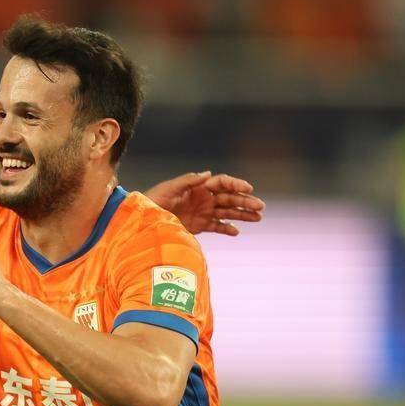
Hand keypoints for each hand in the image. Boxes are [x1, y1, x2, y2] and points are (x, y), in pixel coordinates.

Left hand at [145, 171, 264, 236]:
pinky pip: (217, 226)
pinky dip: (227, 229)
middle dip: (245, 202)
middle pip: (229, 198)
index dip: (236, 185)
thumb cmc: (154, 201)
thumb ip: (188, 181)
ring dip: (242, 215)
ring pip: (227, 212)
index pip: (222, 183)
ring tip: (258, 218)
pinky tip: (236, 232)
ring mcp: (203, 212)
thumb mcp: (169, 189)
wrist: (144, 221)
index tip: (249, 189)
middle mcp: (203, 198)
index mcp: (198, 187)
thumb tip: (208, 174)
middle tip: (261, 207)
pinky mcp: (199, 225)